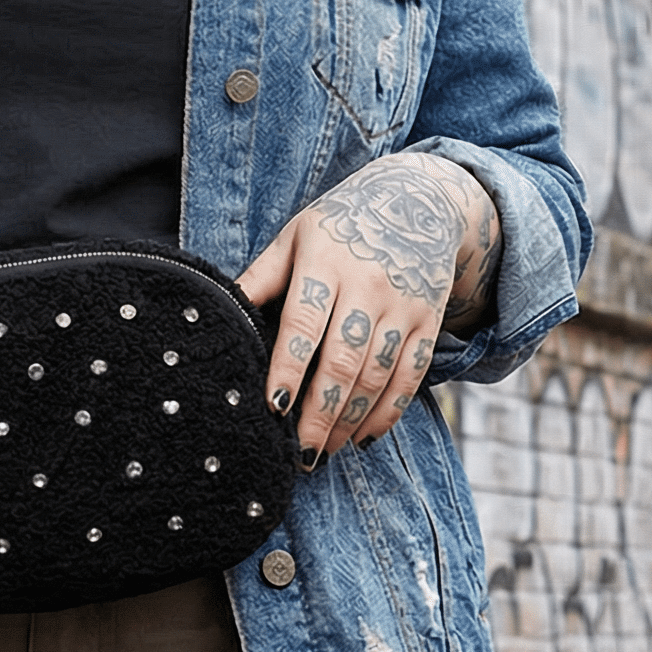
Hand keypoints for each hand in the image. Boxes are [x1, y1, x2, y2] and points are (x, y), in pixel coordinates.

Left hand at [237, 154, 499, 467]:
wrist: (417, 201)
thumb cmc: (338, 226)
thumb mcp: (294, 237)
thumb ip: (261, 277)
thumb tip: (221, 310)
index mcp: (325, 262)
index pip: (303, 323)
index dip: (287, 368)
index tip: (272, 407)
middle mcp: (368, 286)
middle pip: (343, 360)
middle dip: (320, 412)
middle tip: (298, 451)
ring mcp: (403, 305)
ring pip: (377, 375)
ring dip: (349, 420)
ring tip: (323, 450)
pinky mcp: (430, 321)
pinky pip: (411, 375)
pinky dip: (388, 412)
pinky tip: (363, 437)